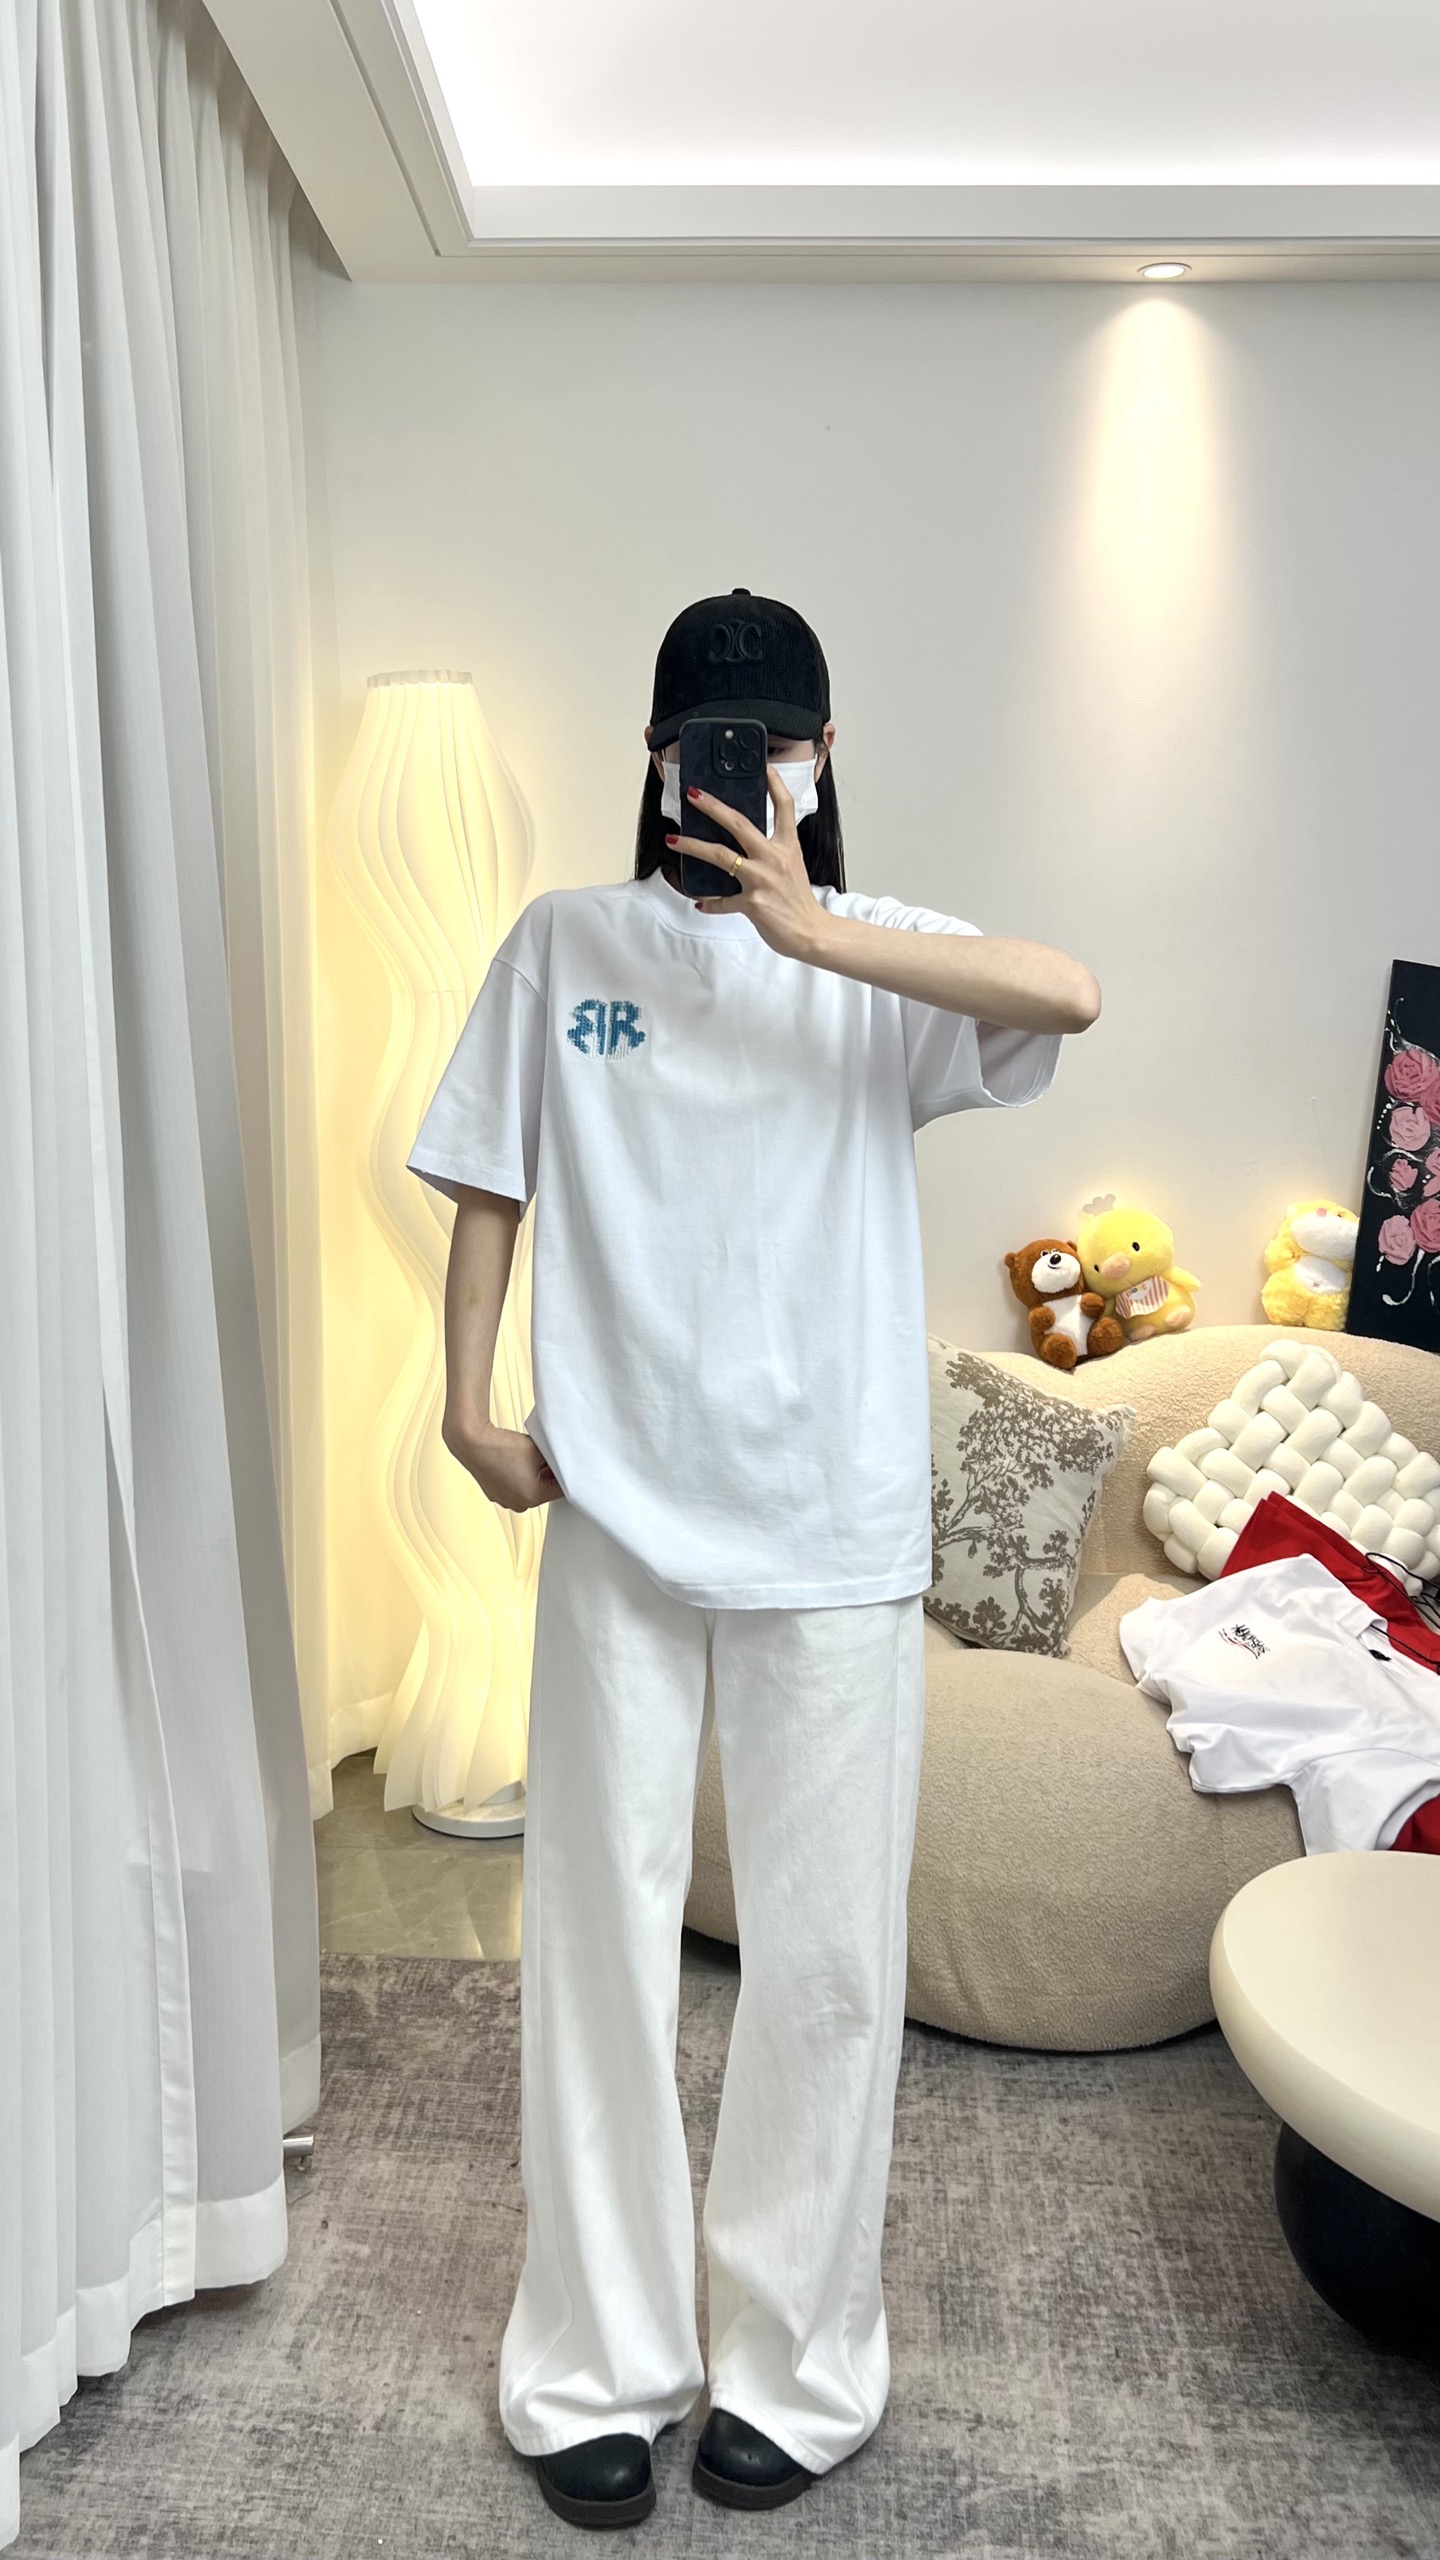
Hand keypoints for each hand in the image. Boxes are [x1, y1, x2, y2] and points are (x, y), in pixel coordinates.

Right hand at [442, 1417, 563, 1511]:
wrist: (472, 1442)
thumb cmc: (503, 1445)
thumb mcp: (539, 1450)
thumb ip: (556, 1461)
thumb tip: (565, 1464)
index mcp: (533, 1497)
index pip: (562, 1489)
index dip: (566, 1474)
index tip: (568, 1464)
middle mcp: (519, 1504)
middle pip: (546, 1490)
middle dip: (549, 1476)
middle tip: (545, 1457)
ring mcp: (506, 1501)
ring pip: (531, 1489)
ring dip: (534, 1477)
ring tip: (526, 1459)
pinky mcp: (496, 1495)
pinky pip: (516, 1487)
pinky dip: (519, 1477)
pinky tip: (515, 1463)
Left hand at [665, 764, 823, 960]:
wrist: (811, 933)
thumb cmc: (799, 902)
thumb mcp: (792, 867)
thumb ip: (772, 852)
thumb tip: (746, 845)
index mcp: (787, 847)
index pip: (784, 807)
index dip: (774, 784)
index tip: (764, 767)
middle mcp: (773, 858)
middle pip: (739, 823)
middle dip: (713, 806)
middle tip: (693, 794)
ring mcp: (762, 880)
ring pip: (720, 855)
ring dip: (693, 846)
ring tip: (674, 839)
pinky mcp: (752, 903)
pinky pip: (722, 901)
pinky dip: (709, 902)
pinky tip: (699, 901)